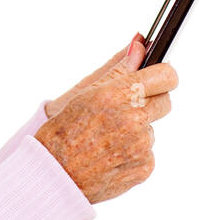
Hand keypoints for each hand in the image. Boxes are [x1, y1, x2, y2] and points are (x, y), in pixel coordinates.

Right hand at [34, 40, 176, 204]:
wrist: (53, 174)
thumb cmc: (63, 132)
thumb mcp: (86, 93)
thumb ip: (118, 69)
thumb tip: (139, 45)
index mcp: (118, 95)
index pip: (166, 76)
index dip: (163, 75)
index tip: (158, 77)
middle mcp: (133, 119)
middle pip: (165, 101)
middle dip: (150, 102)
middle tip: (126, 109)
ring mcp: (141, 145)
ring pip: (151, 129)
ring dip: (137, 131)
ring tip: (108, 138)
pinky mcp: (144, 167)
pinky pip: (148, 153)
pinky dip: (133, 154)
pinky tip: (111, 155)